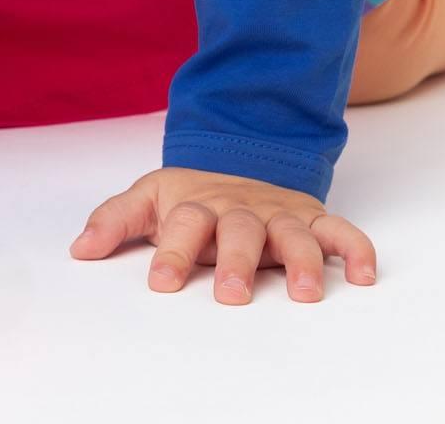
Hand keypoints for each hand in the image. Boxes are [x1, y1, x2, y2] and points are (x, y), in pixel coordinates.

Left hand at [68, 164, 378, 303]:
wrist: (239, 151)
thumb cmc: (191, 194)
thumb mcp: (150, 197)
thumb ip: (116, 221)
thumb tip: (79, 249)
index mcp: (198, 206)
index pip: (183, 225)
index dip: (171, 252)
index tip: (161, 282)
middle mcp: (241, 209)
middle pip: (239, 231)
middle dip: (238, 262)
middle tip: (233, 294)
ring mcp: (279, 214)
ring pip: (294, 233)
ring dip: (303, 261)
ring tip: (307, 293)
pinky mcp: (312, 217)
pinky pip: (340, 230)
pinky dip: (356, 248)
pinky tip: (365, 275)